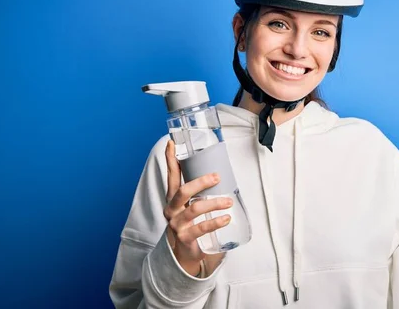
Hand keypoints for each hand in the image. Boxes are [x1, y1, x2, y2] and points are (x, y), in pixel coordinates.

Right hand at [163, 140, 230, 275]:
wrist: (182, 256)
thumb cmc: (190, 226)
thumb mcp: (191, 207)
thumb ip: (200, 193)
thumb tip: (221, 174)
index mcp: (173, 199)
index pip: (171, 176)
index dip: (170, 159)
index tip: (171, 143)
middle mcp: (172, 210)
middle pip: (182, 191)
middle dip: (200, 182)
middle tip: (217, 177)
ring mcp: (177, 224)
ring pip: (194, 208)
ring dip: (214, 203)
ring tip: (228, 201)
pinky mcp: (185, 238)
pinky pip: (202, 228)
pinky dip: (216, 222)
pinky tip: (226, 219)